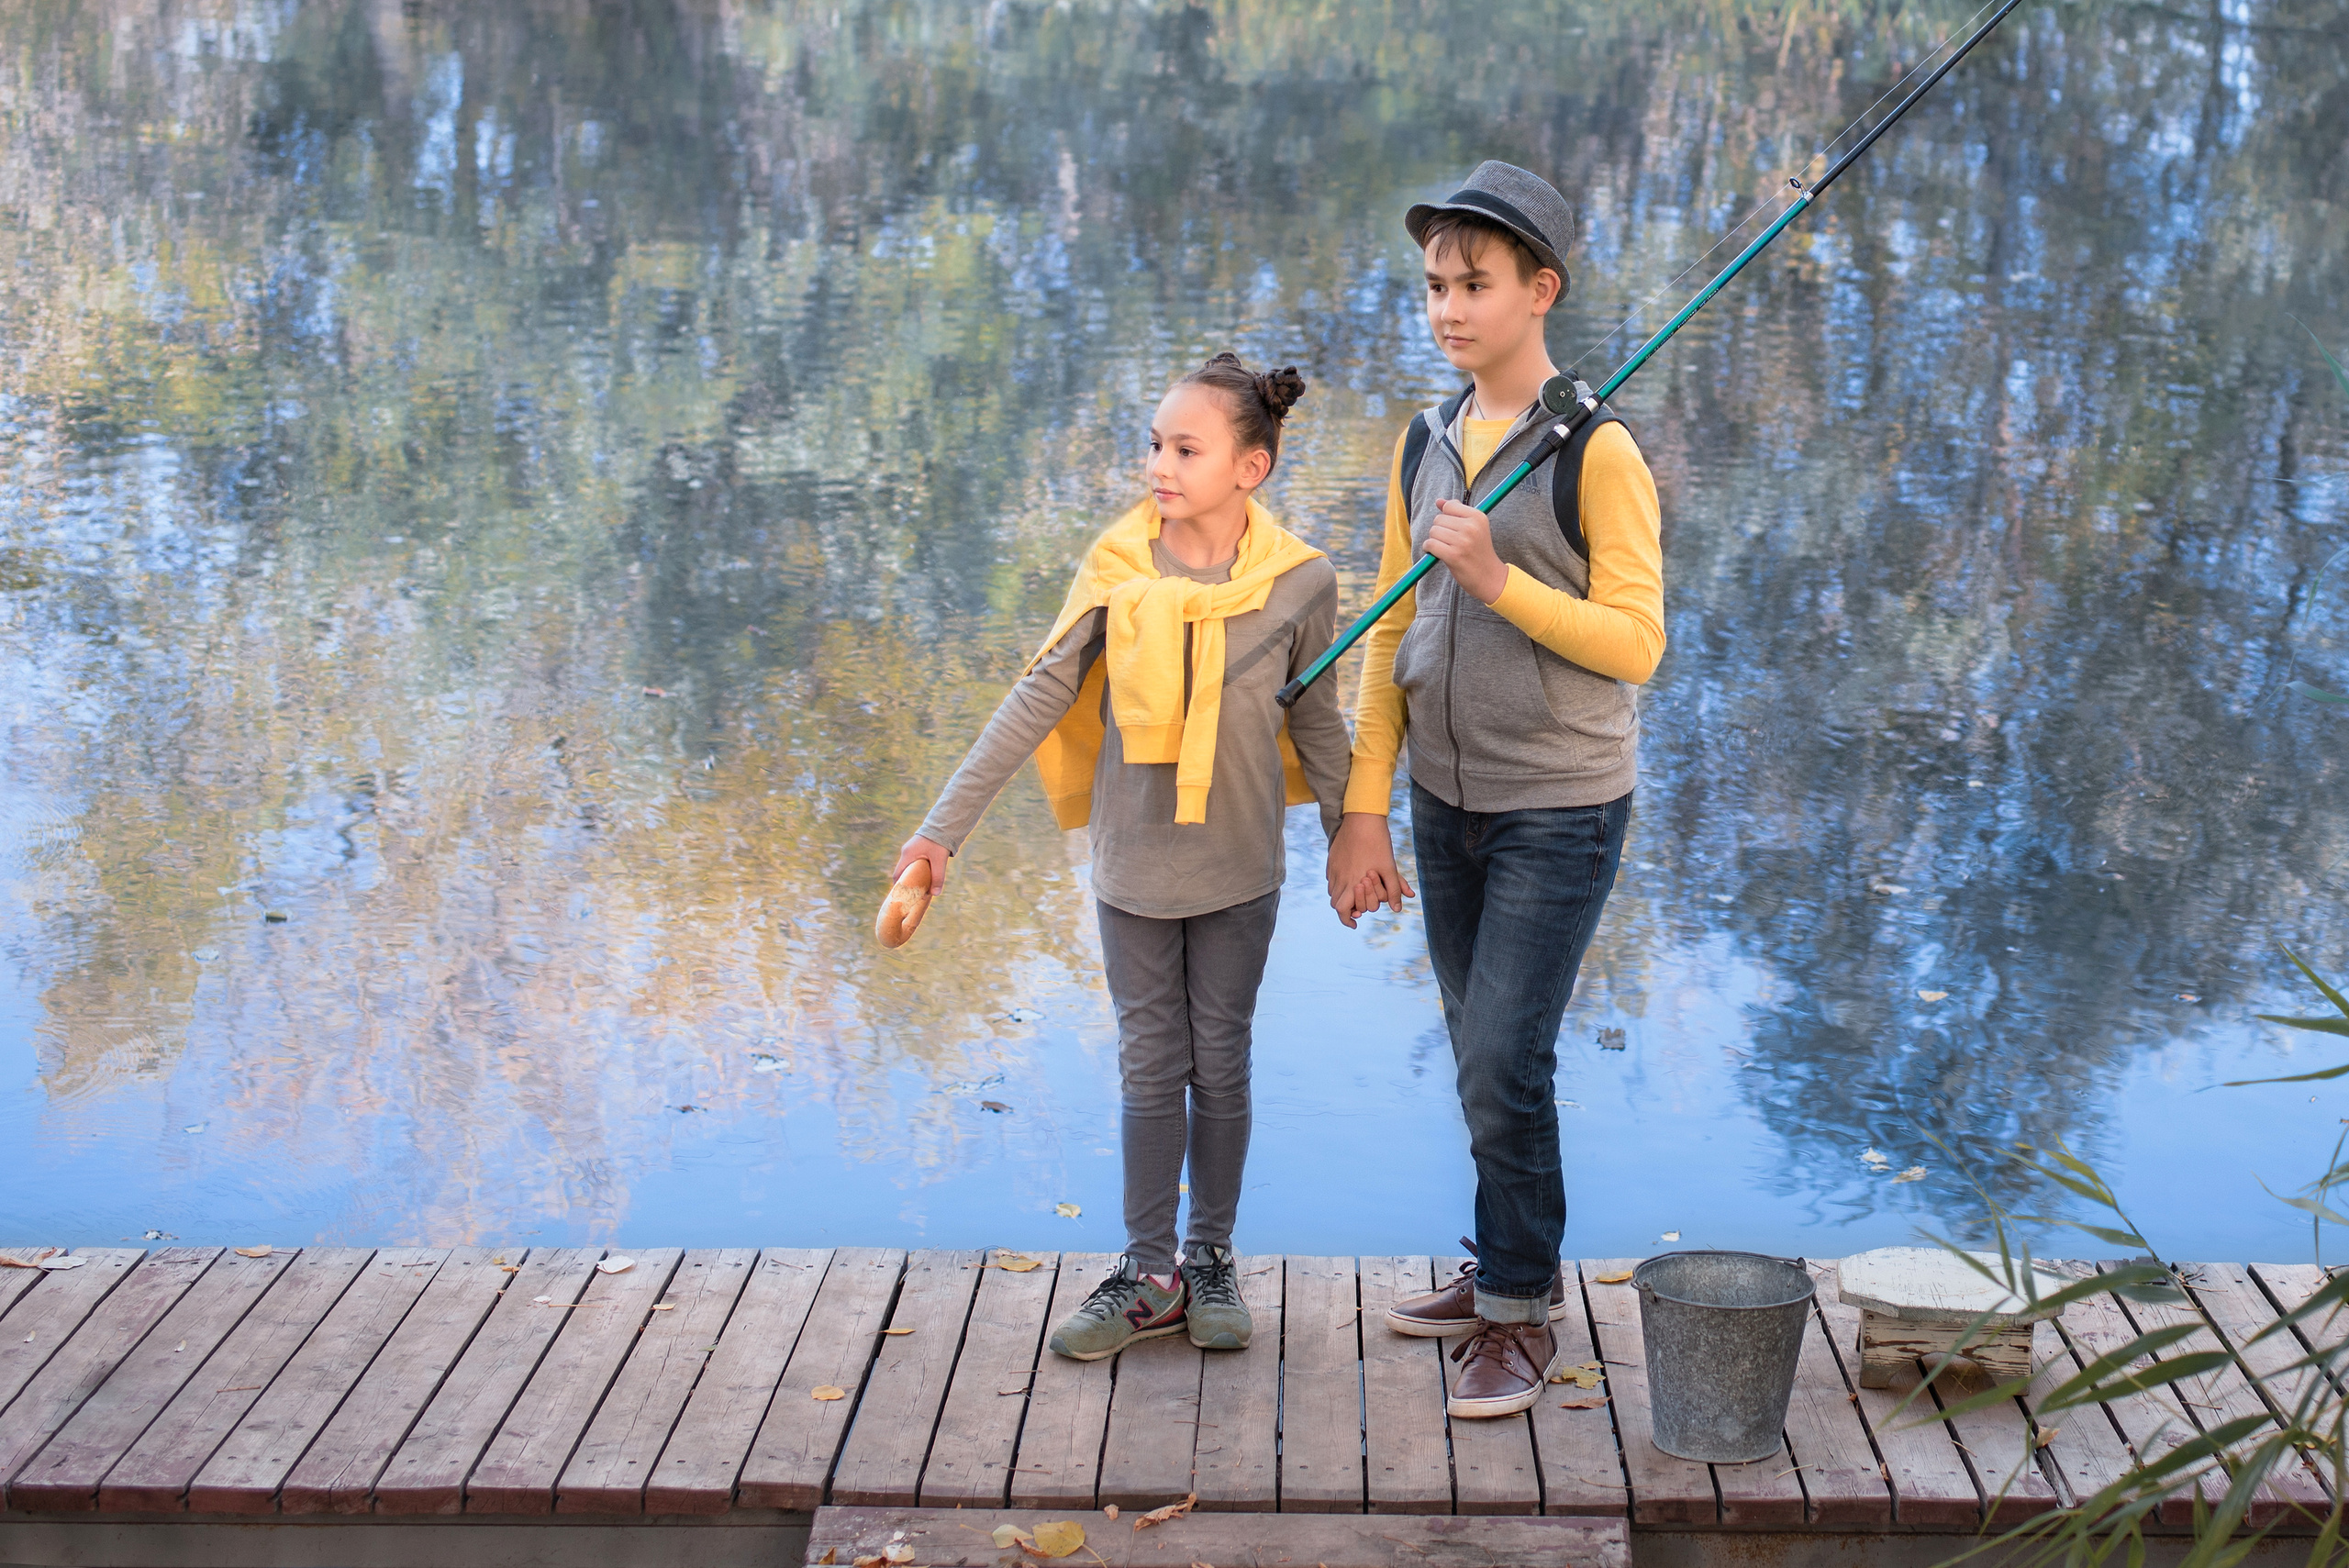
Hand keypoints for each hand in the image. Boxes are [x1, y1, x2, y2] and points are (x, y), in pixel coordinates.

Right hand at [892, 834, 951, 895]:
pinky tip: (925, 876)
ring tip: (920, 887)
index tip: (903, 896)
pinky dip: (916, 869)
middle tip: (914, 894)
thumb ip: (938, 877)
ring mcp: (910, 849)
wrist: (943, 824)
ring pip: (908, 866)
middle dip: (907, 883)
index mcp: (908, 855)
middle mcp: (906, 852)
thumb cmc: (939, 841)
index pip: (897, 875)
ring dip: (913, 876)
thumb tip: (935, 894)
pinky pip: (913, 861)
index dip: (899, 887)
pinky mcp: (916, 847)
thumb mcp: (939, 860)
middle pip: (902, 871)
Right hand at [1326, 812, 1413, 928]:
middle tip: (1357, 910)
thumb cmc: (1378, 842)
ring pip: (1332, 890)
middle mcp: (1340, 877)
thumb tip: (1398, 909)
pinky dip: (1338, 883)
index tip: (1355, 923)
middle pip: (1335, 903)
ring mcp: (1334, 867)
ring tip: (1355, 894)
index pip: (1342, 910)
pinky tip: (1349, 878)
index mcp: (1353, 882)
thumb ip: (1393, 889)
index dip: (1347, 920)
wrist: (1362, 817)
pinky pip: (1331, 877)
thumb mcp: (1389, 867)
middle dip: (1346, 909)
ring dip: (1342, 896)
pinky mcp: (1332, 858)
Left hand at [1424, 498, 1508, 604]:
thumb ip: (1456, 512)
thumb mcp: (1474, 528)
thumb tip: (1438, 501)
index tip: (1453, 529)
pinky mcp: (1453, 555)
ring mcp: (1462, 541)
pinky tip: (1437, 554)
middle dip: (1440, 530)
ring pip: (1433, 532)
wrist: (1490, 577)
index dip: (1446, 517)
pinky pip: (1430, 544)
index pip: (1449, 506)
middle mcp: (1471, 527)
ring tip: (1446, 548)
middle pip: (1438, 519)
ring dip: (1434, 541)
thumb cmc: (1479, 552)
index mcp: (1478, 517)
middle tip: (1451, 542)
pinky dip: (1429, 549)